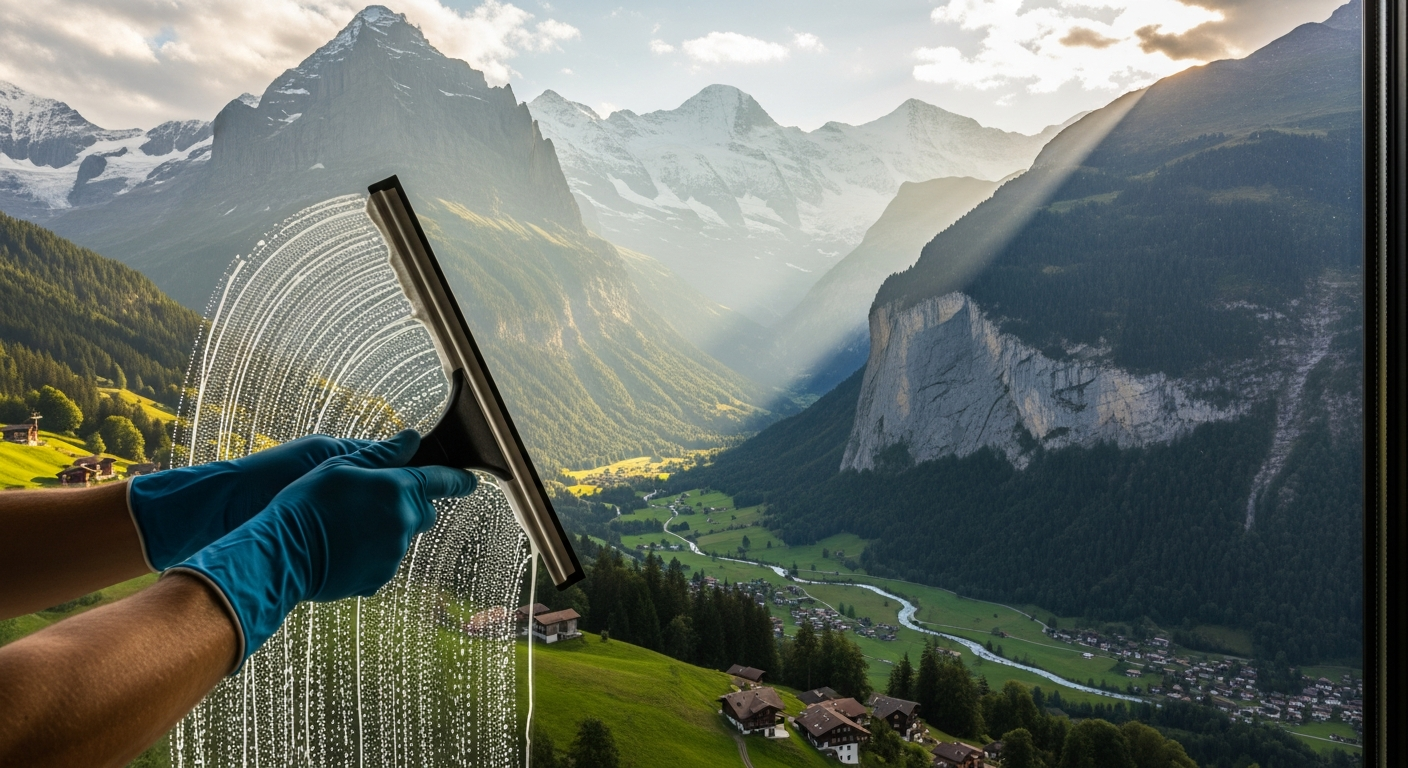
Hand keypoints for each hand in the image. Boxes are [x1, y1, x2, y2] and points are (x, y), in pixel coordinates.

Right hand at [168, 430, 476, 665]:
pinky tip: (343, 547)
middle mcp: (402, 522)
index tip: (471, 480)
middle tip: (379, 500)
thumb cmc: (306, 502)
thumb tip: (412, 439)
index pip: (440, 480)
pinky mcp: (379, 577)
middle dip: (412, 504)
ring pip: (402, 536)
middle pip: (425, 512)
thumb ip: (383, 454)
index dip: (458, 479)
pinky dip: (372, 553)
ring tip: (348, 525)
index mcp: (397, 489)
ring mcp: (393, 553)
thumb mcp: (340, 465)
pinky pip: (385, 560)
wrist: (282, 554)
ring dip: (387, 529)